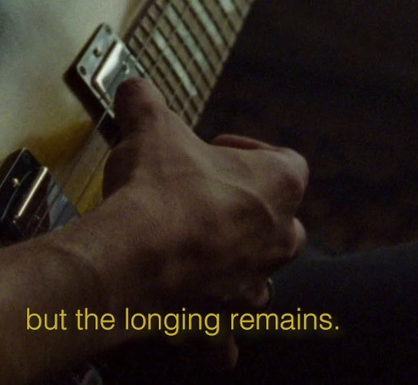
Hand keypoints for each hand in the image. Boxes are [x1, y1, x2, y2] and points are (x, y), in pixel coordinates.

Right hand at [101, 79, 307, 307]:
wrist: (132, 261)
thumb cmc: (156, 193)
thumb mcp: (151, 128)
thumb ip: (146, 102)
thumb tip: (135, 87)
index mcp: (280, 184)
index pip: (286, 161)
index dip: (248, 151)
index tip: (214, 148)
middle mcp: (280, 237)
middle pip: (279, 220)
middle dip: (244, 209)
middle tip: (201, 197)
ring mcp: (255, 283)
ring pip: (258, 272)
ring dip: (233, 262)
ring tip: (191, 249)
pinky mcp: (225, 320)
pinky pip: (229, 329)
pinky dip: (215, 326)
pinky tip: (195, 319)